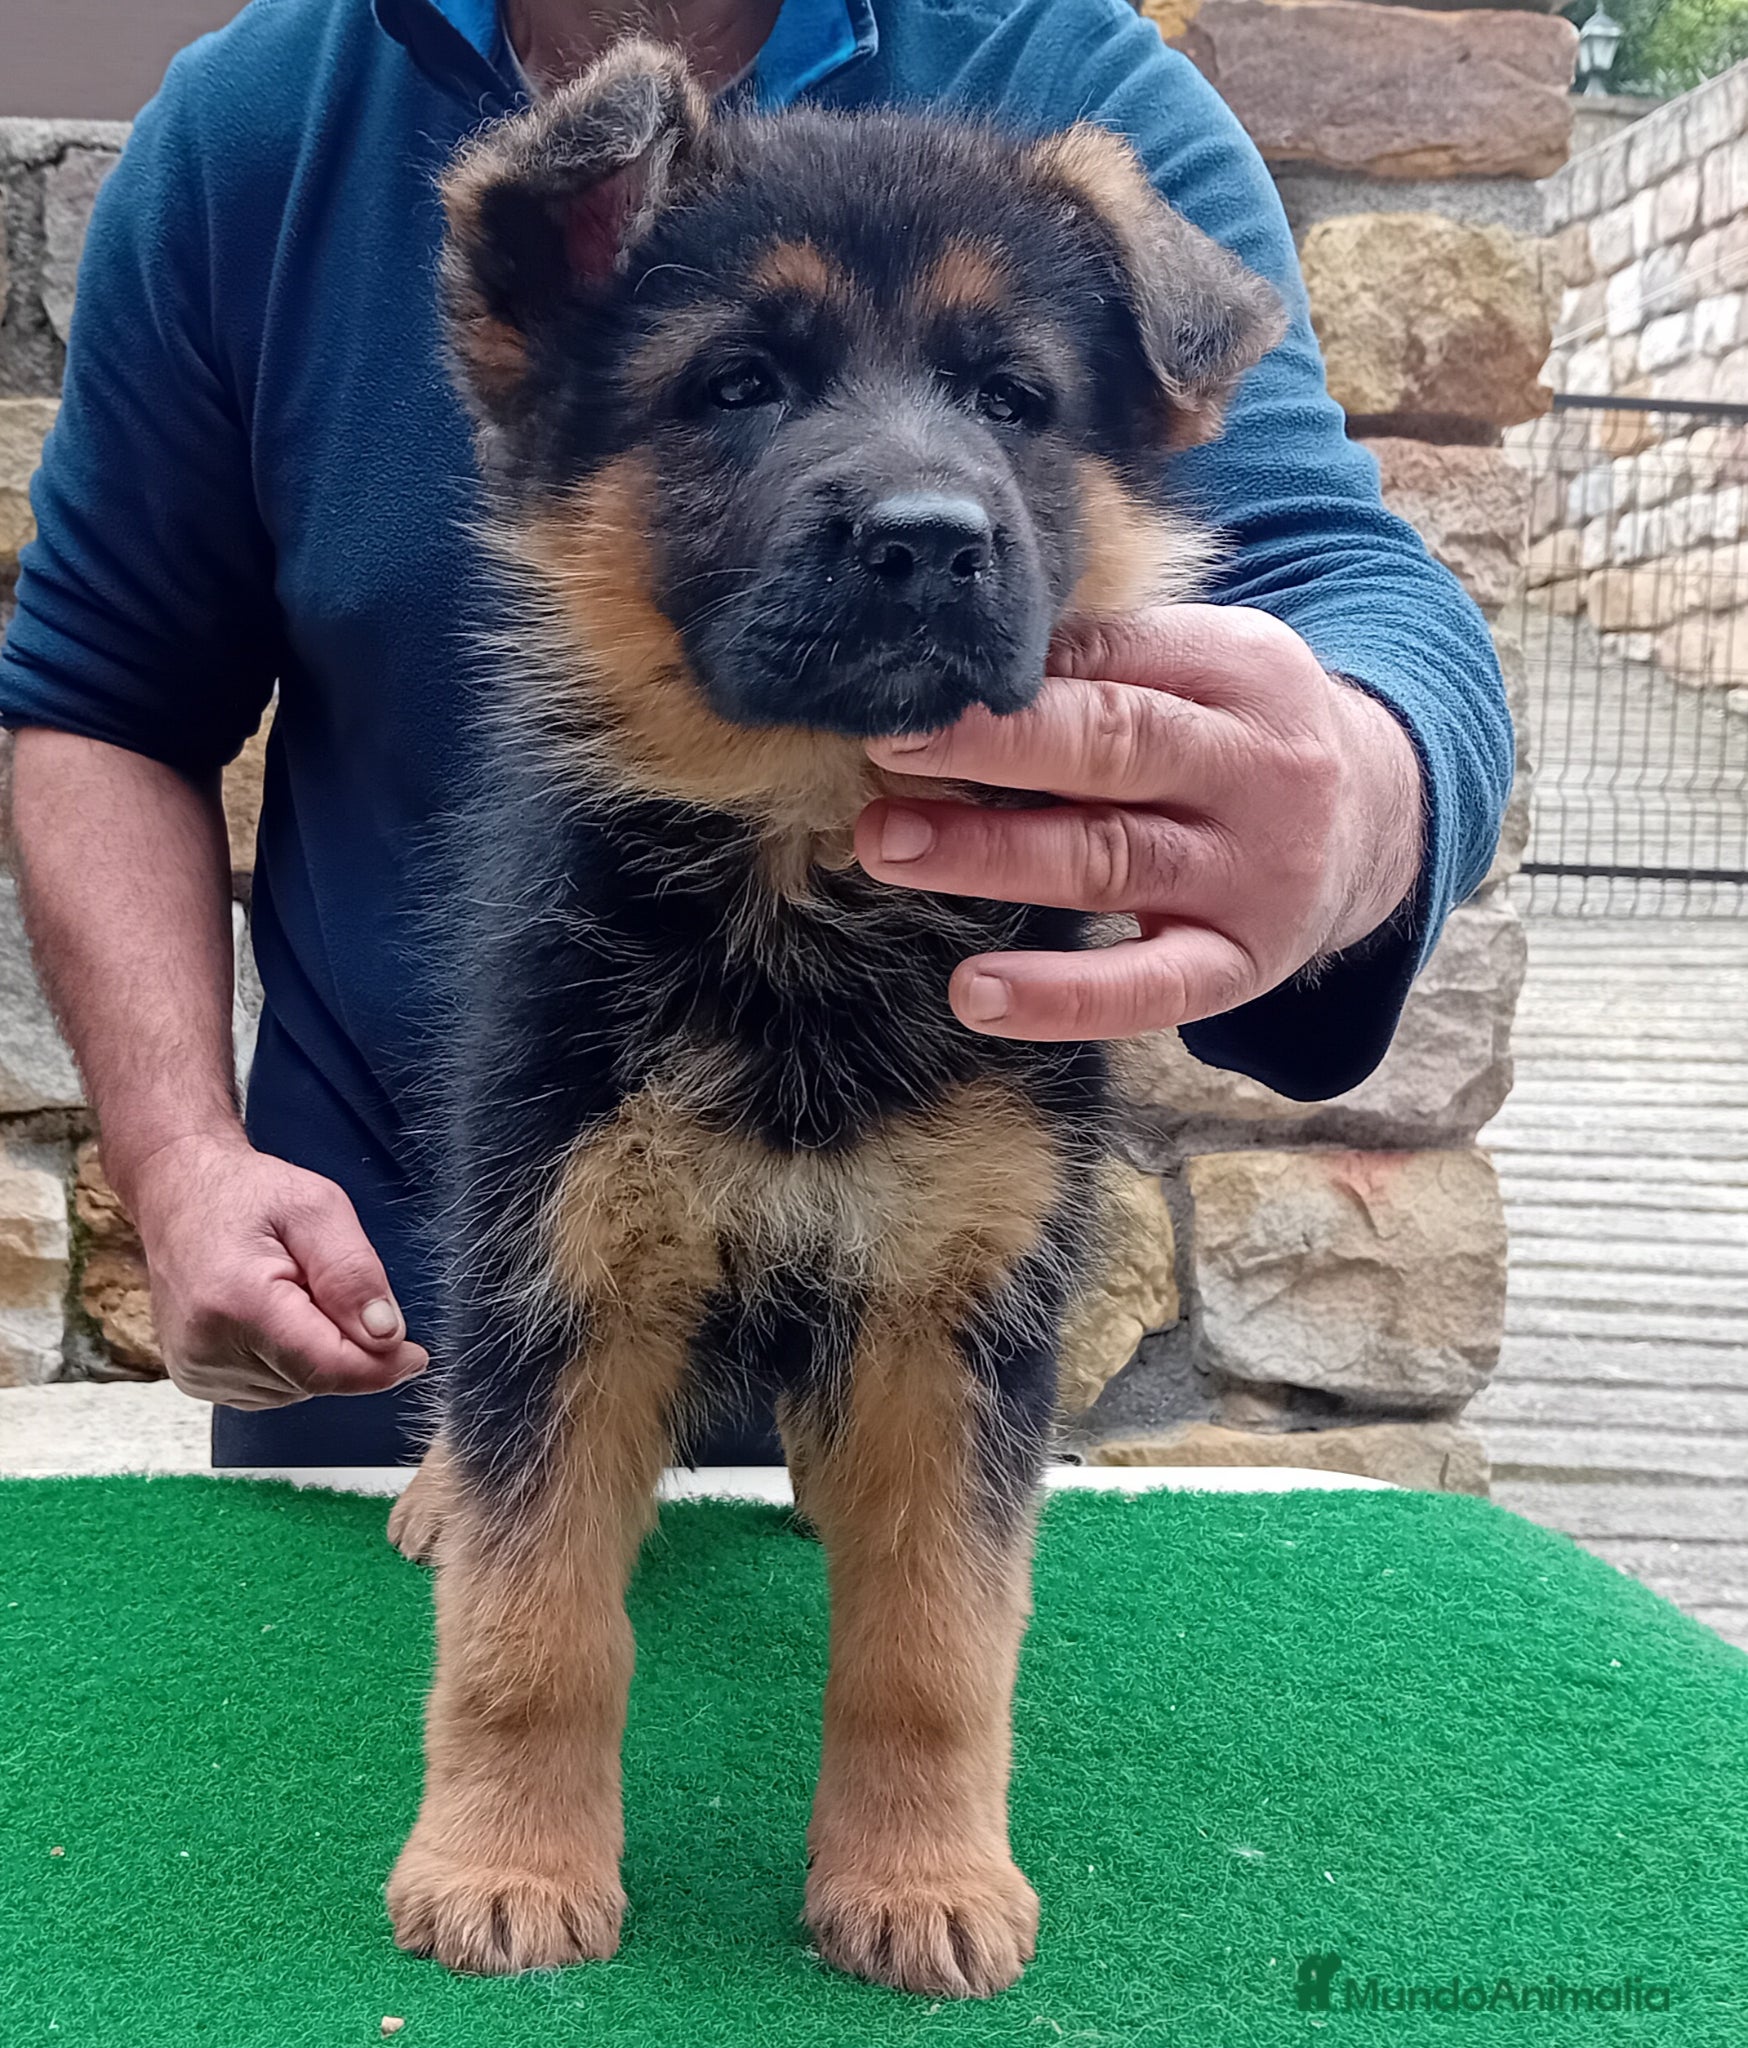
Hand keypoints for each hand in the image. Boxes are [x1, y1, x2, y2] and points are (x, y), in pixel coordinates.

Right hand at [125, 1131, 427, 1408]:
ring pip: (297, 1389)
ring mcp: (196, 1368)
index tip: (414, 1355)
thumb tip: (386, 1336)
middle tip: (326, 1286)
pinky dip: (290, 1361)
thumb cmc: (247, 1194)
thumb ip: (354, 1273)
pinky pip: (272, 1389)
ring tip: (292, 1293)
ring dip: (315, 1351)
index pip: (325, 1366)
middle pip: (315, 1379)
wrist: (179, 1193)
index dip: (380, 1368)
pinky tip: (275, 1317)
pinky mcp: (196, 1378)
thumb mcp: (319, 1208)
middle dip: (344, 1345)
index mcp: (237, 1302)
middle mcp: (207, 1347)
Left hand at [855, 605, 1424, 1040]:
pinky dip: (1059, 999)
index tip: (913, 685)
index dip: (1013, 681)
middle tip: (891, 746)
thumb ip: (1104, 659)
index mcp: (1242, 672)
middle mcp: (1257, 771)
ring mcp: (1253, 876)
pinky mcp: (1241, 966)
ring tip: (889, 845)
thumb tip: (957, 665)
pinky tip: (975, 995)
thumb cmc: (1241, 731)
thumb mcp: (1204, 663)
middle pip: (1114, 751)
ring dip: (989, 856)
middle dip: (993, 748)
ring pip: (1109, 862)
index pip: (1118, 665)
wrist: (1381, 821)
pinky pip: (1147, 991)